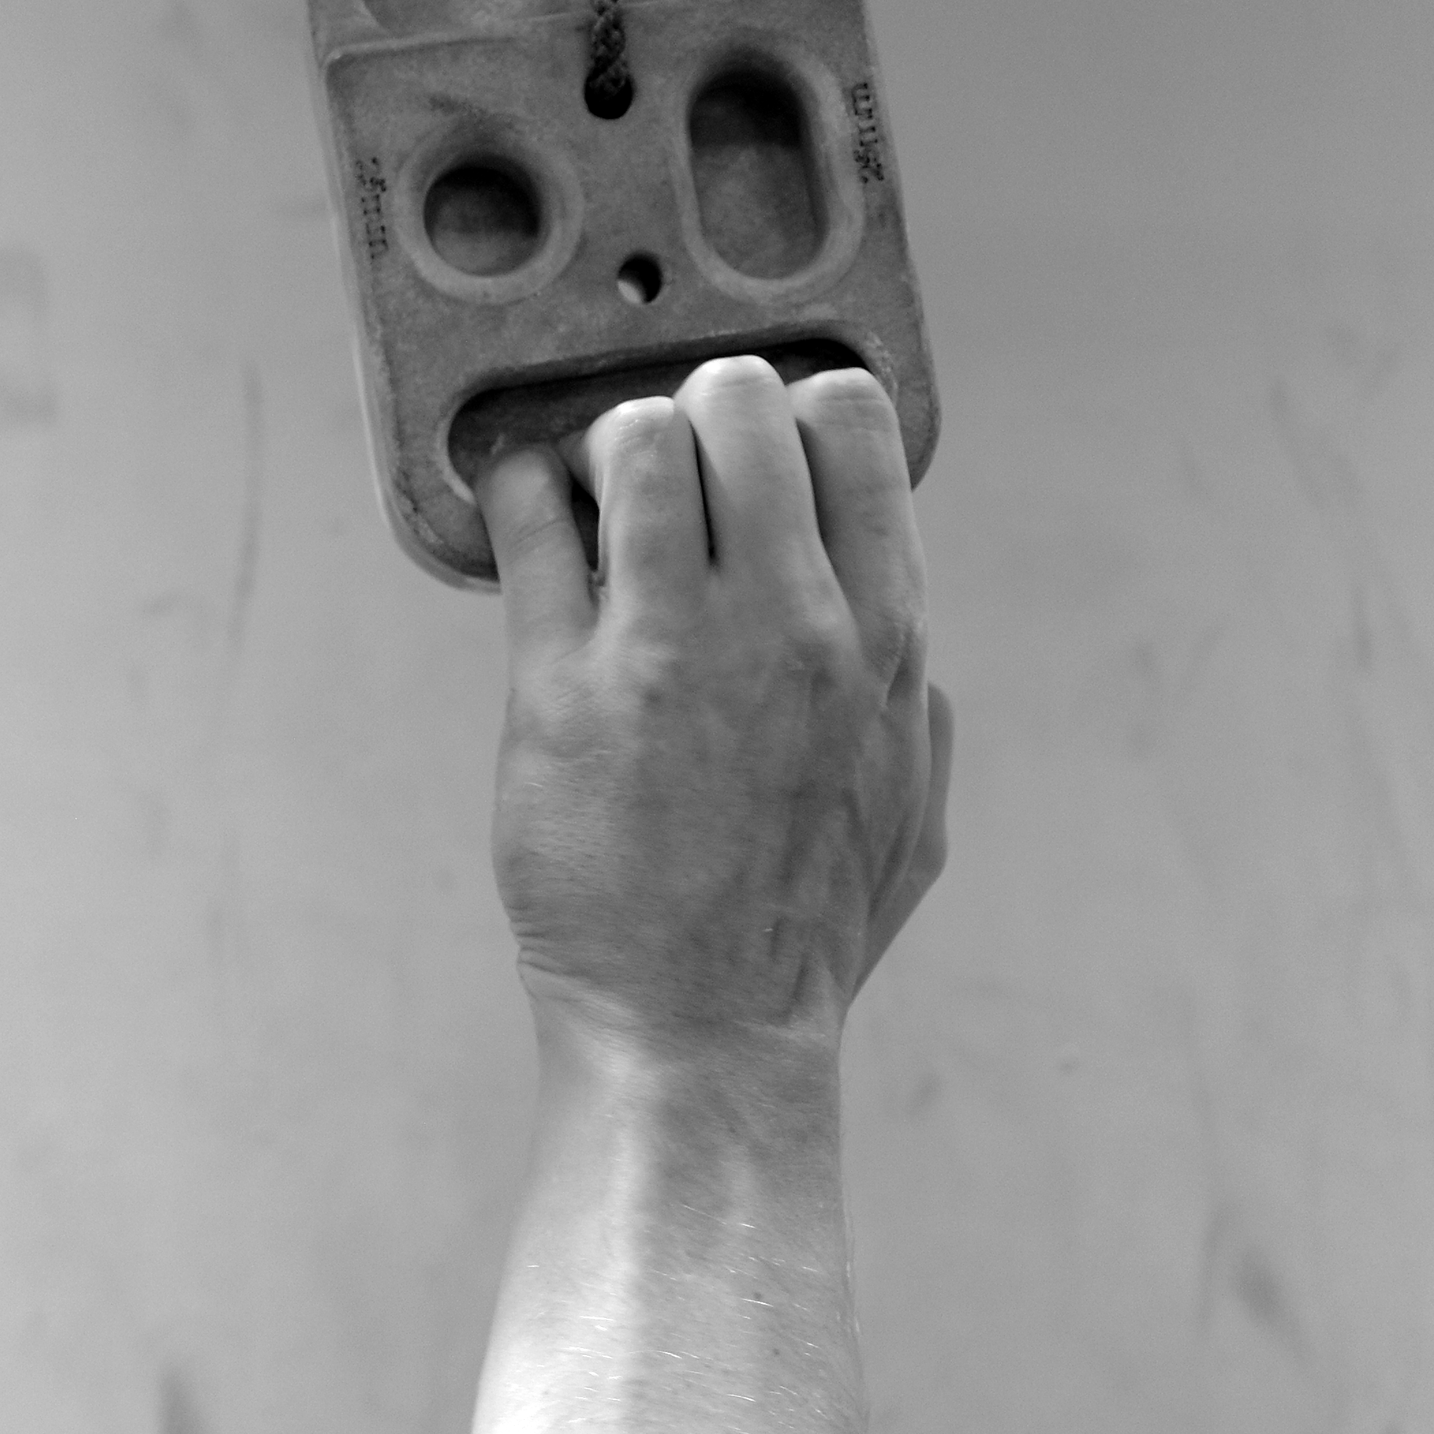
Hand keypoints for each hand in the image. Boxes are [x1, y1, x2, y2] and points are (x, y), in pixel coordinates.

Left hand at [472, 355, 953, 1055]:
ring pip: (635, 435)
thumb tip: (900, 633)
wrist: (701, 1033)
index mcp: (881, 634)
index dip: (794, 411)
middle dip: (696, 412)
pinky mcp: (562, 686)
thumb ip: (912, 704)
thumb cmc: (802, 930)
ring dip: (607, 447)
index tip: (757, 455)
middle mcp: (788, 619)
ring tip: (594, 494)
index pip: (850, 420)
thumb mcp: (911, 808)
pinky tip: (528, 510)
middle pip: (740, 400)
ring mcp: (672, 646)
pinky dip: (521, 490)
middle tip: (667, 465)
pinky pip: (530, 519)